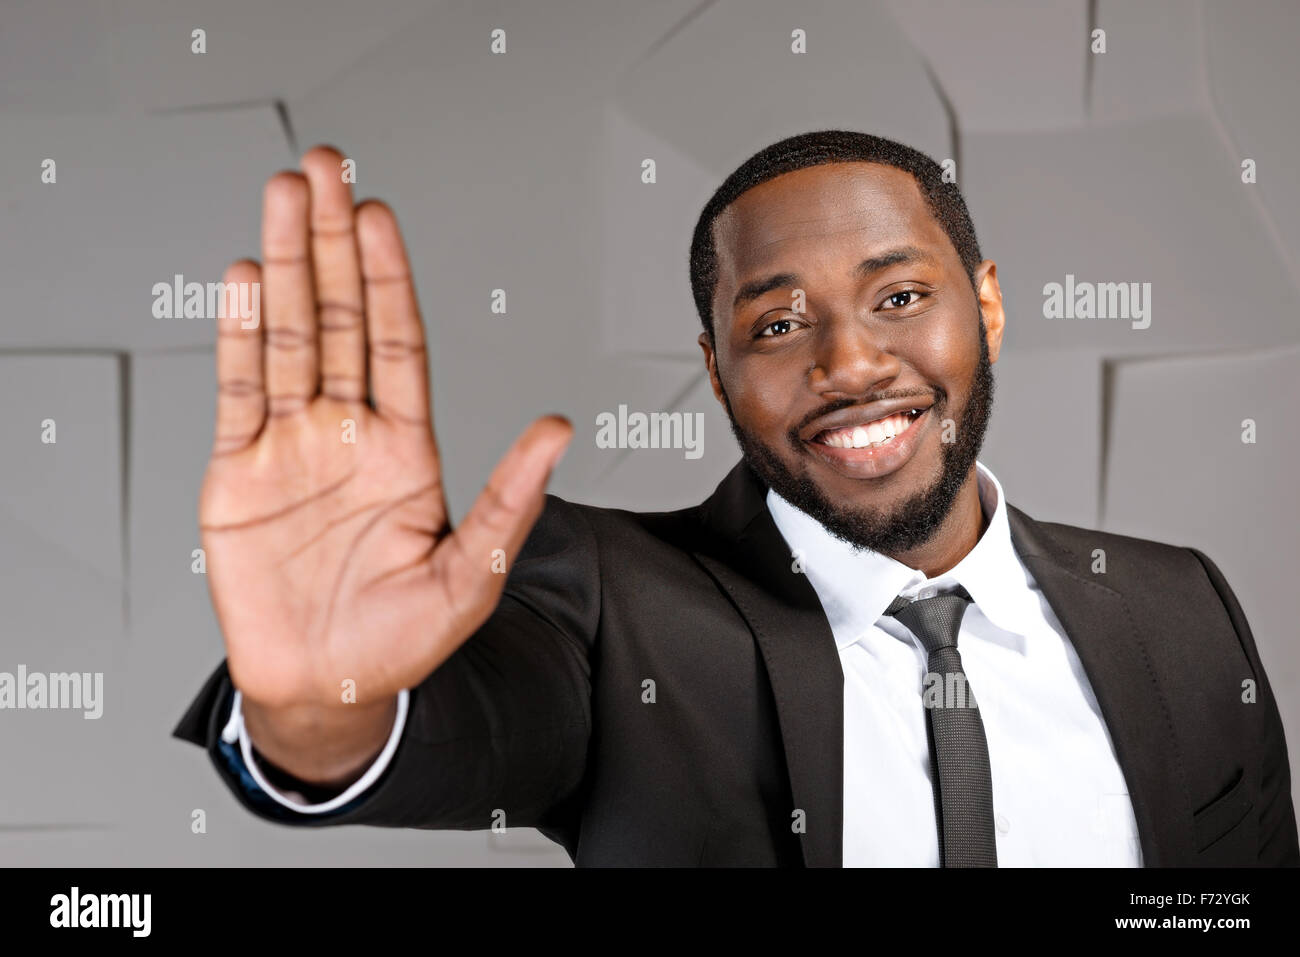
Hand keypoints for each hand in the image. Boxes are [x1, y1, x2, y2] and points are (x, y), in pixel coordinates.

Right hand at [199, 146, 571, 776]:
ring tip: (283, 195)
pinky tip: (243, 280)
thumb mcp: (469, 576)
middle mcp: (348, 432)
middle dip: (330, 242)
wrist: (323, 688)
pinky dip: (238, 336)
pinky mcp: (238, 473)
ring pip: (288, 337)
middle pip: (338, 317)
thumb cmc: (399, 641)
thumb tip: (561, 429)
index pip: (396, 342)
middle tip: (326, 167)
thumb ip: (510, 499)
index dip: (387, 278)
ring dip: (283, 266)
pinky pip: (238, 392)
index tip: (380, 217)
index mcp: (406, 449)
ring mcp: (292, 447)